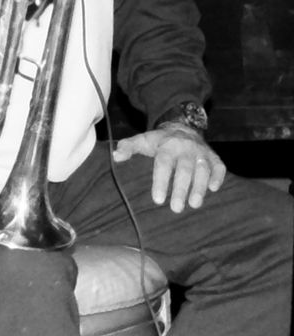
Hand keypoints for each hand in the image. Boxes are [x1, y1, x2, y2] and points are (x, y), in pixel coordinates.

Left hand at [110, 124, 225, 211]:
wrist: (182, 127)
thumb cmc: (159, 140)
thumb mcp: (142, 140)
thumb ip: (128, 147)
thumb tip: (116, 156)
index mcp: (167, 146)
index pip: (163, 164)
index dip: (160, 182)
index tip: (158, 200)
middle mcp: (185, 148)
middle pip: (184, 170)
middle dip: (181, 189)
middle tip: (176, 208)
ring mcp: (201, 152)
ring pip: (202, 169)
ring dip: (199, 187)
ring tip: (194, 205)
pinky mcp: (214, 157)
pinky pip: (219, 166)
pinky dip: (218, 177)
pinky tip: (214, 189)